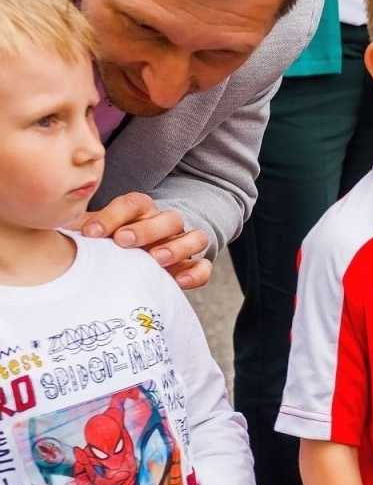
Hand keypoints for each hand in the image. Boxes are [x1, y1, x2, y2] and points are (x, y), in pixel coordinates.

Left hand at [74, 193, 211, 289]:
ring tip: (155, 258)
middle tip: (124, 241)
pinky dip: (196, 273)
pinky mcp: (192, 267)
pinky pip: (204, 266)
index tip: (91, 233)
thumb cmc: (109, 248)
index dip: (114, 215)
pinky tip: (178, 282)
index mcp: (141, 213)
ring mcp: (182, 245)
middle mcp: (166, 226)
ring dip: (176, 246)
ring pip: (195, 236)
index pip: (134, 203)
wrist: (133, 265)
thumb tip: (56, 224)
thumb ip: (83, 229)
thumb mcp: (95, 235)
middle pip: (168, 217)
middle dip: (146, 229)